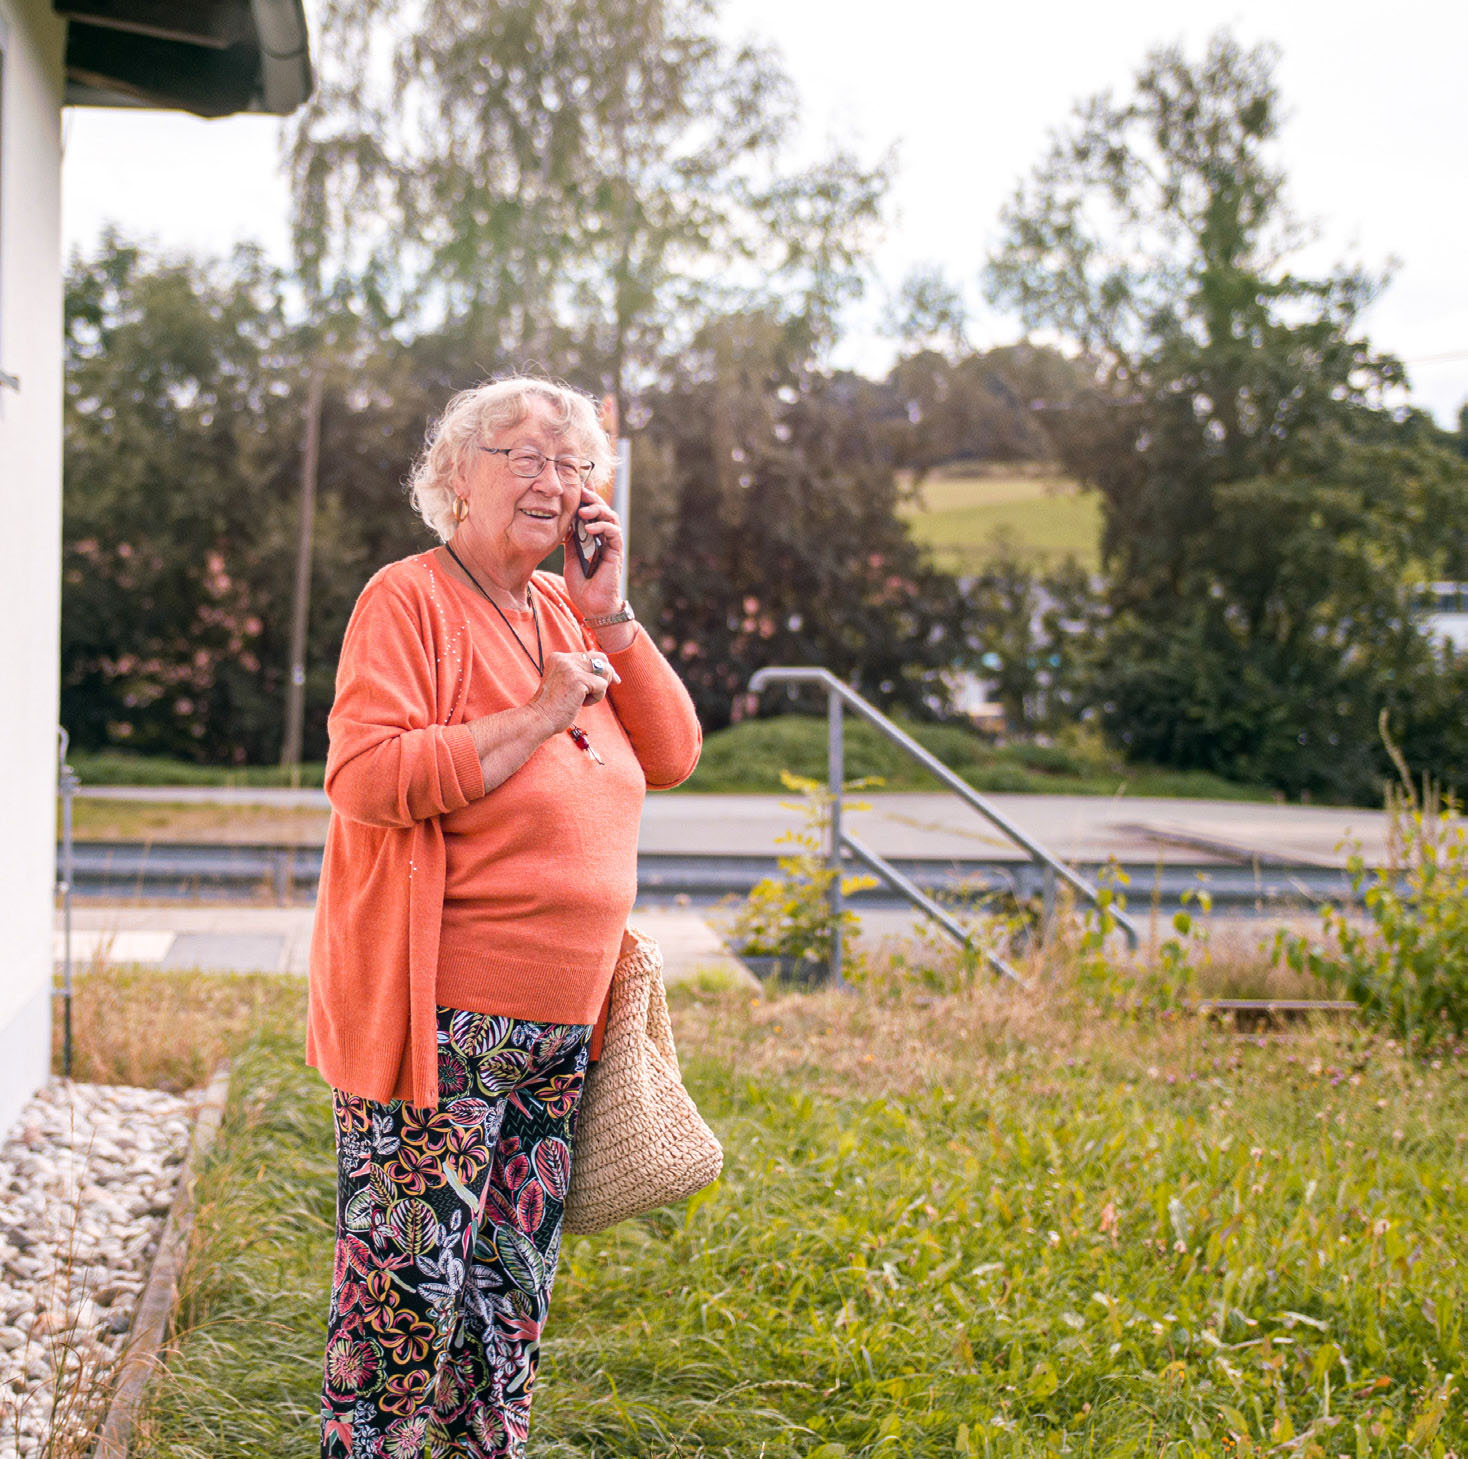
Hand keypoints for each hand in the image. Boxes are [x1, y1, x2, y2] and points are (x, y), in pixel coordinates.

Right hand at [527, 650, 620, 733]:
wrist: (540, 719)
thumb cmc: (553, 707)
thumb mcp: (564, 683)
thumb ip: (579, 673)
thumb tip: (607, 670)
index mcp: (558, 657)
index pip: (589, 655)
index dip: (602, 666)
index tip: (613, 678)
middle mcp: (564, 659)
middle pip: (600, 658)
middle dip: (609, 672)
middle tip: (616, 682)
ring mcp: (570, 668)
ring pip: (603, 672)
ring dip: (599, 689)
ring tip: (584, 700)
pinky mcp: (578, 680)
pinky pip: (602, 686)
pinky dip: (596, 698)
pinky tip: (582, 704)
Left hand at [564, 487, 624, 617]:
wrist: (592, 606)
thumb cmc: (582, 586)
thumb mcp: (570, 558)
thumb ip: (571, 540)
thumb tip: (565, 521)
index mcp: (593, 538)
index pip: (592, 512)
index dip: (585, 500)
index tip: (574, 489)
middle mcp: (604, 539)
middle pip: (603, 510)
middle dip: (592, 499)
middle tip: (580, 492)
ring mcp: (611, 545)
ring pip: (611, 517)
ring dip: (597, 510)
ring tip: (583, 511)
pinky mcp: (616, 552)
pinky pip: (613, 533)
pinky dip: (603, 526)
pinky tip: (590, 527)